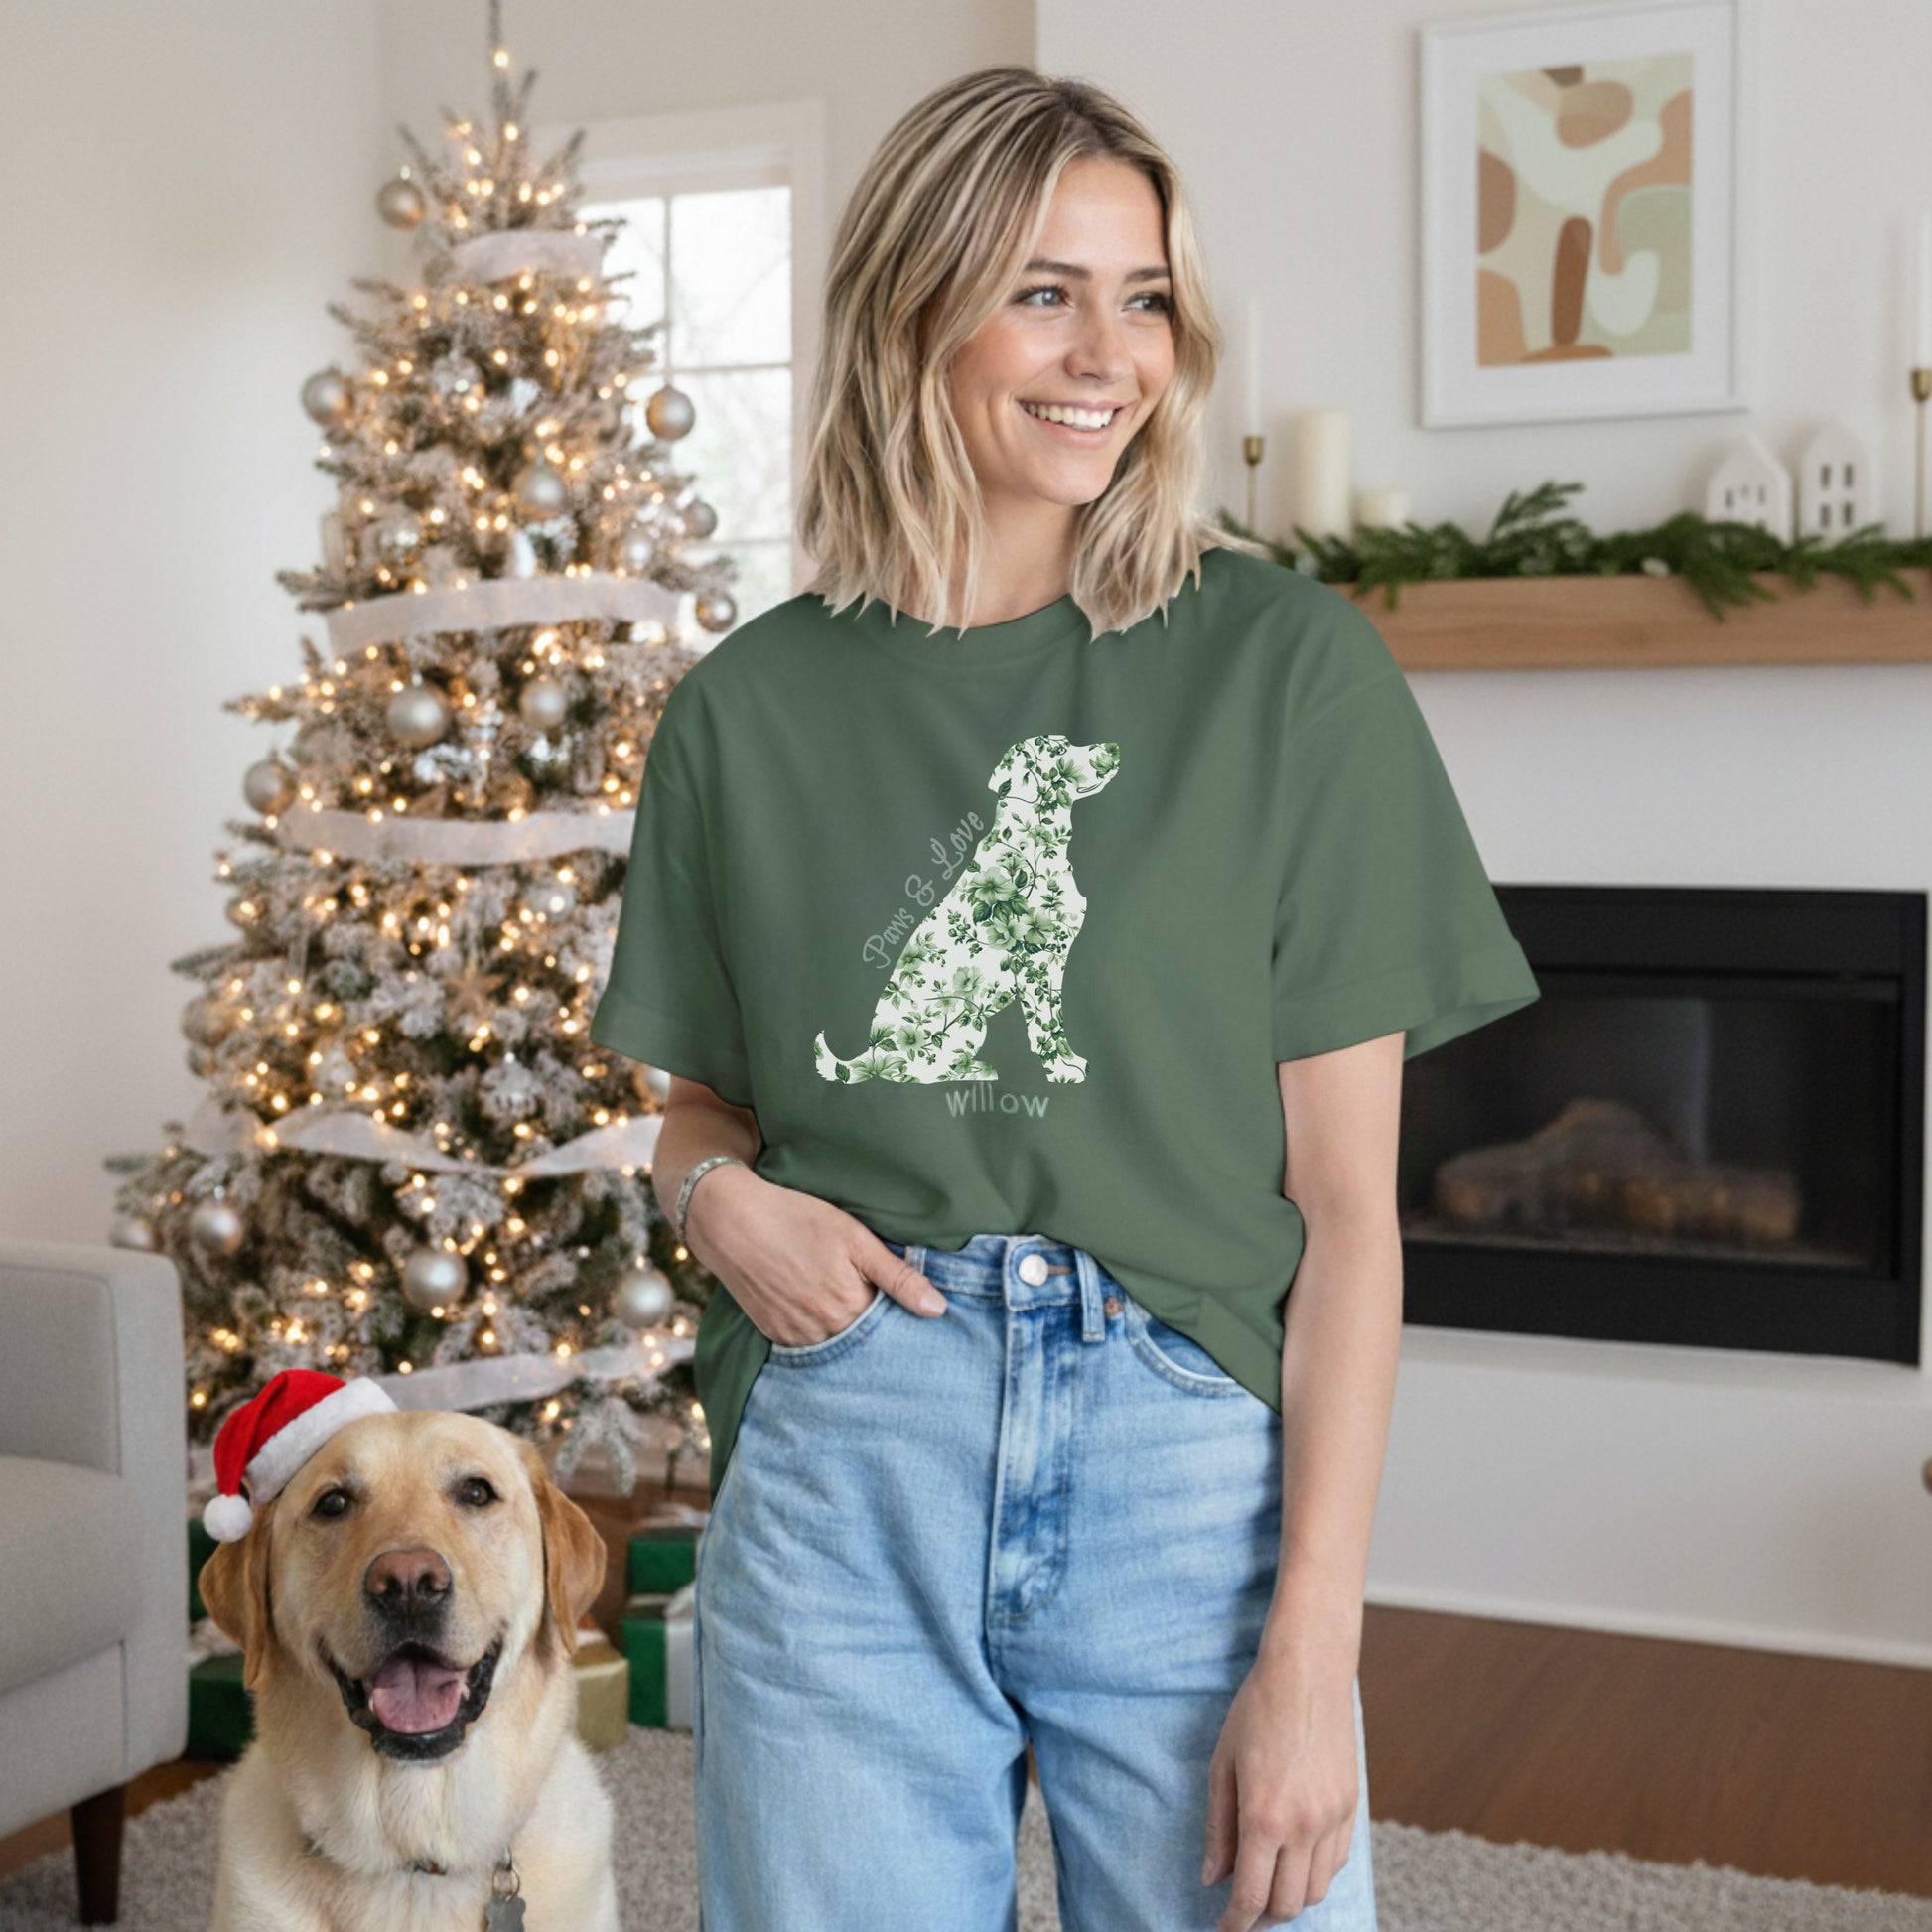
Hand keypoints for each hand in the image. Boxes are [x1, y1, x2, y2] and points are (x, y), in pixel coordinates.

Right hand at [683, 1163, 946, 1346]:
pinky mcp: (774, 1334)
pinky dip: (819, 1330)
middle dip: (874, 1325)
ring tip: (841, 1295)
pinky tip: (817, 1304)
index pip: (891, 1328)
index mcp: (850, 1308)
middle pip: (863, 1339)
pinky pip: (808, 1343)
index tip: (904, 1302)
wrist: (731, 1221)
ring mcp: (796, 1337)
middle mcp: (823, 1332)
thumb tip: (939, 1310)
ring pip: (836, 1343)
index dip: (899, 1313)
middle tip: (871, 1296)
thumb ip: (899, 1276)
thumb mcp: (855, 1239)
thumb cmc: (797, 1219)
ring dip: (845, 1329)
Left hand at [1202, 1645, 1359, 1929]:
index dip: (1235, 1923)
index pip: (1251, 1897)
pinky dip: (1315, 1873)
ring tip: (1268, 1884)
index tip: (1224, 1930)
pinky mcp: (1351, 1807)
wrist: (1307, 1672)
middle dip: (1262, 1917)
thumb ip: (1218, 1828)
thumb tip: (1213, 1878)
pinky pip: (1336, 1862)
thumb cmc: (1256, 1711)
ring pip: (1316, 1890)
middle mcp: (1303, 1826)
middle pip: (1288, 1905)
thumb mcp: (1222, 1765)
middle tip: (1242, 1910)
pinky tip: (1296, 1859)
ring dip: (1291, 1899)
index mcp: (1264, 1817)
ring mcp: (1333, 1818)